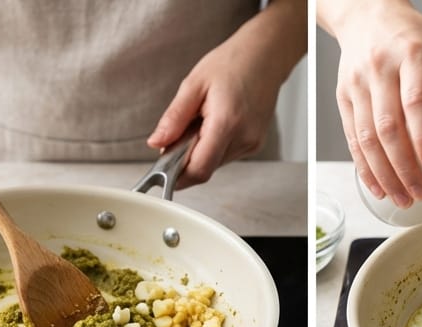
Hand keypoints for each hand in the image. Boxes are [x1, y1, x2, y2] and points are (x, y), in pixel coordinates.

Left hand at [147, 0, 304, 186]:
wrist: (264, 56)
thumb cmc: (232, 63)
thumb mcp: (194, 84)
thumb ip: (174, 118)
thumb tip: (156, 143)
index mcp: (226, 122)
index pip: (199, 168)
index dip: (178, 176)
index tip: (163, 171)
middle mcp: (243, 138)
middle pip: (206, 168)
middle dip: (186, 160)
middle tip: (178, 136)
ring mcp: (251, 144)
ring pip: (215, 164)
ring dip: (201, 152)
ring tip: (201, 122)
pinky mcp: (254, 145)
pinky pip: (226, 156)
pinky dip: (213, 146)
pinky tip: (215, 124)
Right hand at [321, 0, 421, 207]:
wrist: (368, 15)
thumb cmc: (412, 37)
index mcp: (412, 55)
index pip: (415, 101)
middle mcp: (380, 69)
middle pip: (388, 129)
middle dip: (404, 168)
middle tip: (420, 193)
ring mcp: (358, 85)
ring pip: (367, 139)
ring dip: (385, 176)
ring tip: (402, 198)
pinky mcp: (343, 98)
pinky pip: (352, 140)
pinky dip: (365, 169)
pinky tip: (379, 187)